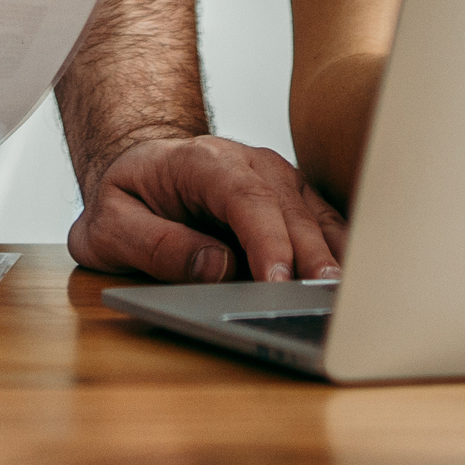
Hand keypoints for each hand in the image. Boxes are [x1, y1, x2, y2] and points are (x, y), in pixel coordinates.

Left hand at [69, 131, 349, 284]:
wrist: (141, 166)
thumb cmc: (126, 197)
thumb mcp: (111, 225)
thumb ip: (157, 245)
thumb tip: (215, 268)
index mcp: (203, 162)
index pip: (245, 198)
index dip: (266, 240)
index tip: (278, 280)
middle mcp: (250, 162)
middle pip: (289, 212)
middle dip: (309, 257)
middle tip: (322, 301)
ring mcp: (278, 179)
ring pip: (316, 217)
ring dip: (333, 257)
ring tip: (347, 300)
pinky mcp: (294, 199)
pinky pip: (325, 224)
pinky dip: (341, 252)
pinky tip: (353, 286)